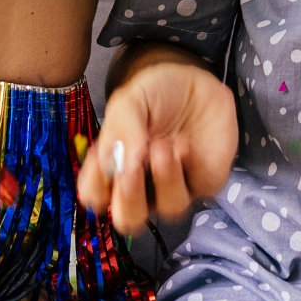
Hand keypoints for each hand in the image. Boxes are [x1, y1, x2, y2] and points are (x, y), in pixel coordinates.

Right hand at [77, 50, 239, 233]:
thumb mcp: (129, 101)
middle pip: (129, 218)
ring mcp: (176, 186)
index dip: (95, 186)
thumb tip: (124, 164)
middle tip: (130, 170)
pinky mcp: (206, 180)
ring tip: (163, 146)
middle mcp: (143, 185)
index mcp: (116, 169)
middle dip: (129, 199)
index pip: (94, 196)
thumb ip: (121, 129)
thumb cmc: (157, 94)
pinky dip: (188, 164)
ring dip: (164, 177)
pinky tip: (183, 143)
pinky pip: (198, 187)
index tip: (101, 159)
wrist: (197, 81)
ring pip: (169, 209)